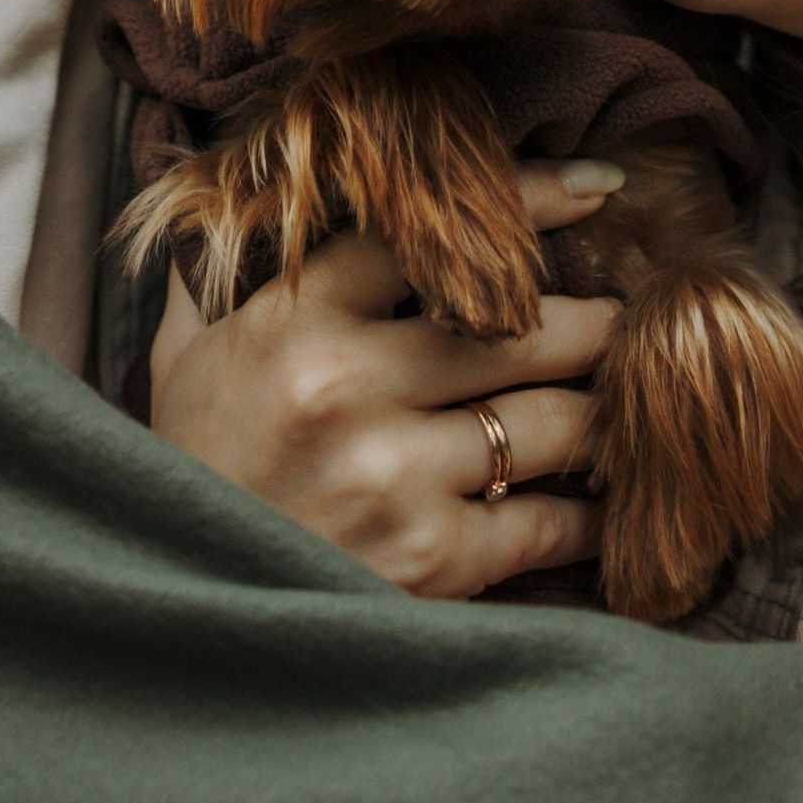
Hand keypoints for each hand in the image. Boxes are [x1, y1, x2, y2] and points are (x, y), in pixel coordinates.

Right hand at [147, 161, 620, 596]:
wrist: (176, 618)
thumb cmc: (192, 474)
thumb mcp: (185, 361)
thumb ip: (222, 277)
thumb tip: (224, 187)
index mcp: (296, 319)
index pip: (434, 234)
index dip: (532, 199)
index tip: (601, 183)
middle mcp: (348, 387)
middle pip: (524, 327)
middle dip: (594, 319)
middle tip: (626, 316)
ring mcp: (393, 477)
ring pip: (551, 420)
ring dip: (602, 411)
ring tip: (625, 402)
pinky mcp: (429, 565)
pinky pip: (546, 523)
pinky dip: (589, 516)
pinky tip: (605, 508)